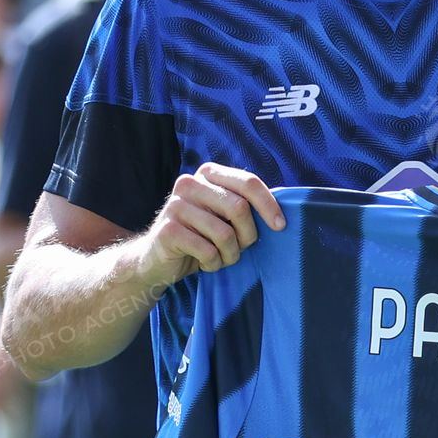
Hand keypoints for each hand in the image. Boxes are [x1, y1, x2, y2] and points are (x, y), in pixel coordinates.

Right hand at [136, 163, 285, 287]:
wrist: (157, 261)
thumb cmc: (200, 237)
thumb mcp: (223, 216)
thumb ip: (244, 206)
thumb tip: (277, 215)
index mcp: (208, 173)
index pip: (248, 182)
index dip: (268, 204)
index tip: (280, 226)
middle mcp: (189, 183)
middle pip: (239, 208)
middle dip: (248, 235)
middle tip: (241, 249)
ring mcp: (175, 205)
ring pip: (224, 233)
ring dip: (230, 254)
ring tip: (222, 258)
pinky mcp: (168, 231)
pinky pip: (208, 251)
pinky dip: (213, 264)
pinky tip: (204, 263)